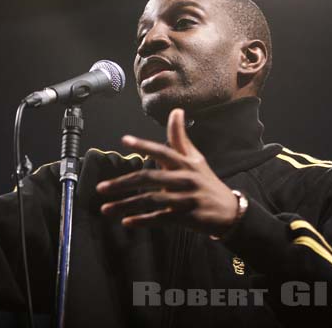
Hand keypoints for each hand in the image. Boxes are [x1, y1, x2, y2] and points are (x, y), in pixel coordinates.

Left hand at [96, 108, 237, 235]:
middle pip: (149, 178)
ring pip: (150, 200)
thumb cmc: (206, 182)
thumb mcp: (196, 159)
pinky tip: (126, 222)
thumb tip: (176, 110)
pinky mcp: (185, 217)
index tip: (124, 140)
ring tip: (105, 208)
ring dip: (126, 205)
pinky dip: (142, 221)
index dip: (144, 145)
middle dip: (123, 183)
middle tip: (101, 187)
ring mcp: (185, 199)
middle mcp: (185, 179)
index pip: (163, 151)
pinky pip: (159, 218)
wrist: (230, 212)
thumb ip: (180, 137)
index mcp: (185, 164)